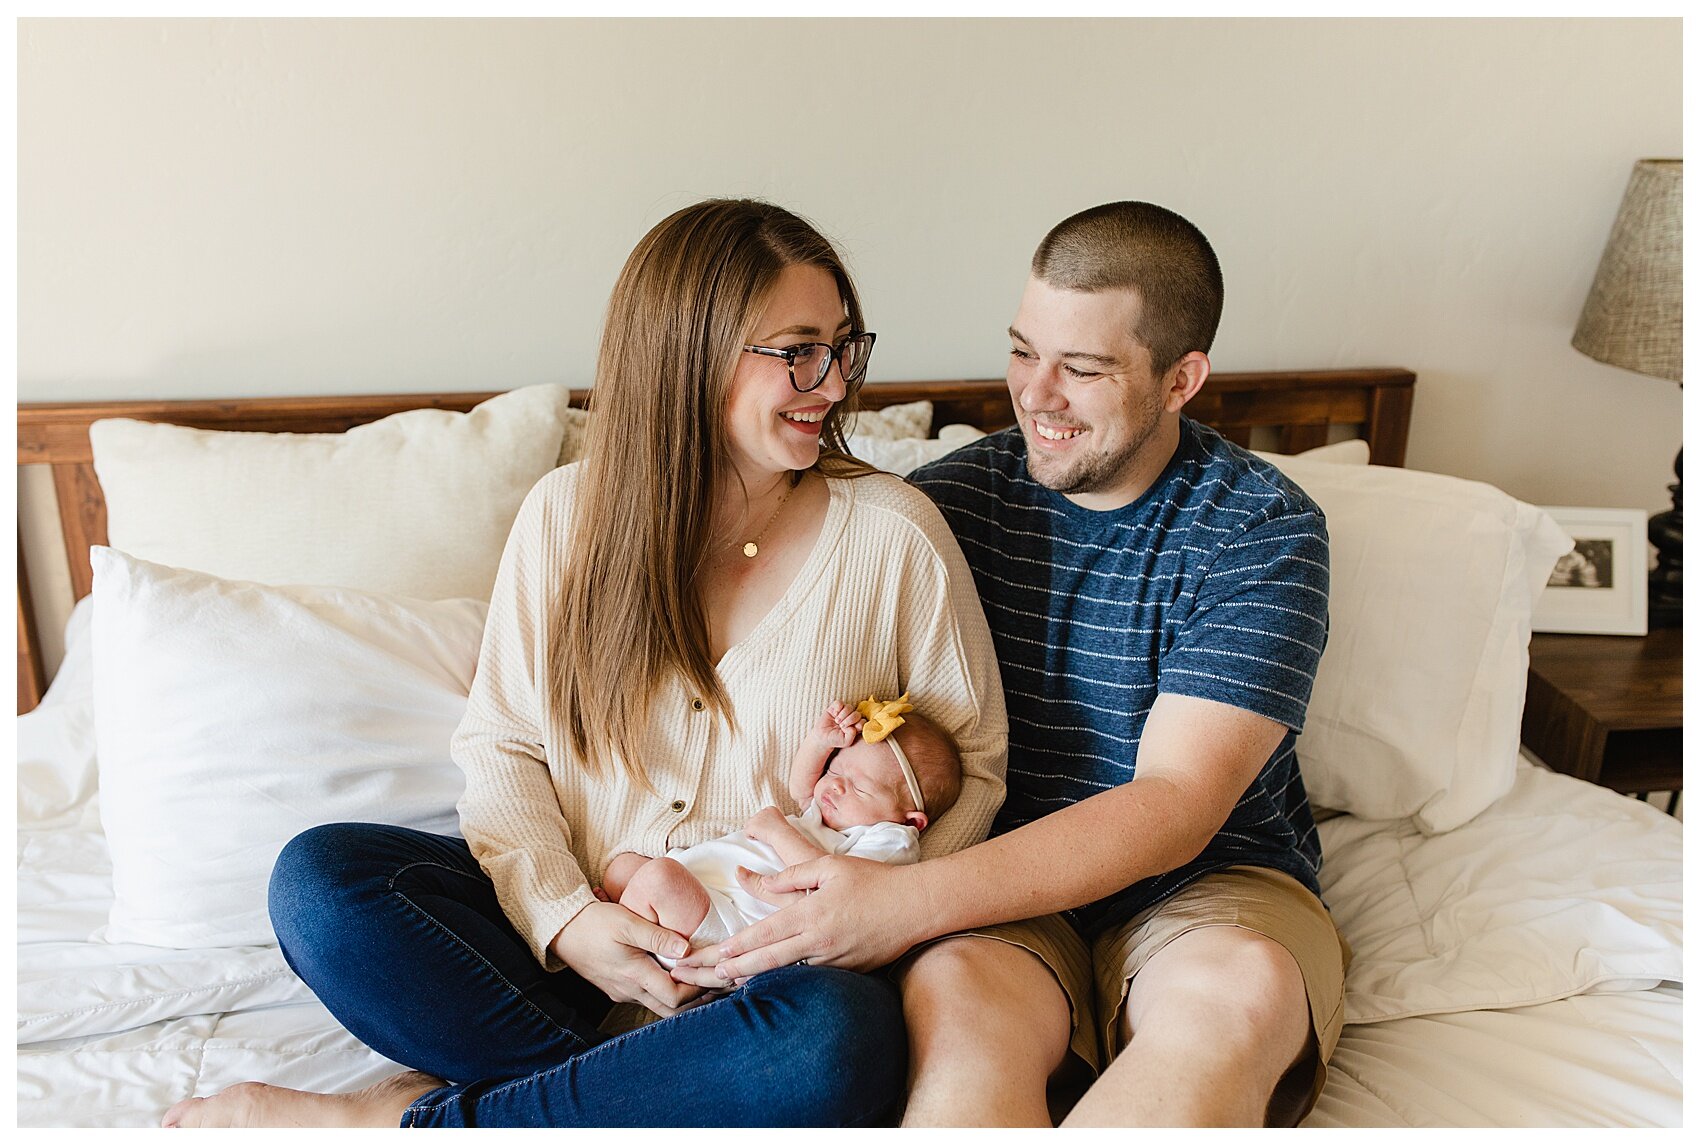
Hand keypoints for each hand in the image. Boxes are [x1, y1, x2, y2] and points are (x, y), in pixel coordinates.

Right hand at [549, 900, 704, 1015]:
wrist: (562, 928)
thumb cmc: (595, 922)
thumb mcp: (627, 922)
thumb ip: (657, 936)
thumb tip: (686, 948)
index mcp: (634, 975)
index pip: (674, 997)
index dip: (696, 989)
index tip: (710, 973)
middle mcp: (629, 990)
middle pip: (669, 1009)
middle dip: (695, 1000)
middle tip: (714, 984)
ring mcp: (621, 992)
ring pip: (658, 1006)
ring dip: (680, 998)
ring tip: (700, 981)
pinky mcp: (616, 988)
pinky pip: (646, 999)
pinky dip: (664, 993)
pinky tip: (674, 978)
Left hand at [675, 855, 926, 981]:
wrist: (916, 907)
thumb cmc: (874, 880)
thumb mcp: (831, 866)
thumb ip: (793, 874)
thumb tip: (761, 882)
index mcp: (812, 913)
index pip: (765, 933)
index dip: (737, 946)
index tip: (716, 954)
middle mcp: (819, 941)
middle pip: (768, 961)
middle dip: (734, 971)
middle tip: (711, 977)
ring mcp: (834, 960)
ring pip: (788, 976)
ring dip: (758, 981)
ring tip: (730, 986)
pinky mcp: (849, 971)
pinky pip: (813, 979)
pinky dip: (789, 984)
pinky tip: (773, 987)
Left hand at [743, 805, 788, 840]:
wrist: (781, 834)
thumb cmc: (783, 832)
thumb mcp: (780, 822)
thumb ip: (772, 820)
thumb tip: (768, 826)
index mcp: (770, 809)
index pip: (762, 816)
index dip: (764, 824)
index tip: (770, 829)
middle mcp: (761, 811)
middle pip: (755, 820)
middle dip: (758, 828)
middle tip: (766, 834)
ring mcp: (755, 818)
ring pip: (749, 826)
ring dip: (754, 832)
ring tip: (763, 836)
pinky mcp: (750, 826)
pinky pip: (746, 833)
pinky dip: (751, 838)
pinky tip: (759, 838)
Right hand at [812, 701, 864, 752]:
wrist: (822, 737)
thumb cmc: (835, 740)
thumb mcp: (845, 741)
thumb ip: (852, 735)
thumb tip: (853, 726)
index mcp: (856, 726)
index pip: (863, 721)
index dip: (858, 725)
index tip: (849, 729)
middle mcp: (851, 717)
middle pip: (857, 714)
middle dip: (850, 720)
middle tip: (841, 726)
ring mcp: (843, 712)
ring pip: (849, 707)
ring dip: (843, 715)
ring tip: (837, 721)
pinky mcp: (835, 707)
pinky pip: (840, 702)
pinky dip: (837, 708)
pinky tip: (834, 714)